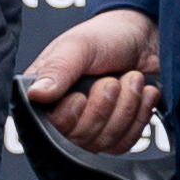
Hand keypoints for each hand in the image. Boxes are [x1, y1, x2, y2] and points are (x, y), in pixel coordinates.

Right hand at [27, 7, 159, 156]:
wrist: (144, 38)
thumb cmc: (107, 37)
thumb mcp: (78, 46)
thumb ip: (57, 70)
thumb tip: (35, 95)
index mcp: (44, 94)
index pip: (47, 127)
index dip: (69, 115)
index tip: (82, 94)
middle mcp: (63, 114)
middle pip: (78, 139)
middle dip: (103, 107)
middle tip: (112, 81)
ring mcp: (91, 127)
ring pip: (103, 143)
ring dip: (125, 108)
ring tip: (131, 80)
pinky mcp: (115, 134)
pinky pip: (124, 142)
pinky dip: (138, 116)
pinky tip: (143, 94)